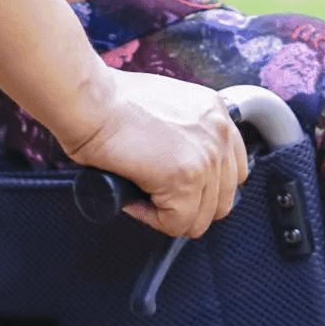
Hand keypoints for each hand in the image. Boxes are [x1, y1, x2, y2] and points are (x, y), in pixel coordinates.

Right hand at [61, 68, 248, 238]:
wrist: (91, 102)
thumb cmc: (111, 102)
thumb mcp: (166, 106)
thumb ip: (184, 133)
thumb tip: (177, 164)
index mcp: (216, 113)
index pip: (233, 169)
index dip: (204, 187)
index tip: (176, 186)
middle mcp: (219, 133)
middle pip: (222, 199)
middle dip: (187, 205)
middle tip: (155, 194)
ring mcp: (206, 157)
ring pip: (200, 217)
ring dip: (168, 213)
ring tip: (141, 194)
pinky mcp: (185, 179)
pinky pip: (177, 223)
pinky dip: (152, 219)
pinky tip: (134, 198)